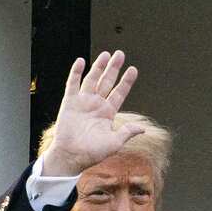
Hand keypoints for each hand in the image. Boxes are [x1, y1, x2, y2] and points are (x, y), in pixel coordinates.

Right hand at [40, 50, 143, 175]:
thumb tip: (142, 128)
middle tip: (120, 54)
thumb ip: (127, 132)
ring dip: (98, 67)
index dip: (126, 81)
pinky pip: (73, 84)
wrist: (71, 156)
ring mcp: (83, 102)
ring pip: (92, 79)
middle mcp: (96, 105)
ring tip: (105, 54)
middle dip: (113, 68)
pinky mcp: (69, 102)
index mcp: (108, 113)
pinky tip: (81, 61)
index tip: (133, 70)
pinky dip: (76, 73)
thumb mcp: (114, 143)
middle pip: (107, 82)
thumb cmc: (92, 153)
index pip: (119, 93)